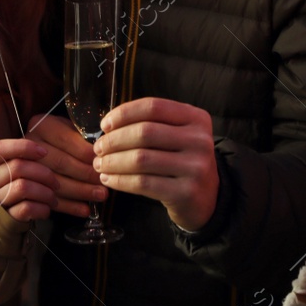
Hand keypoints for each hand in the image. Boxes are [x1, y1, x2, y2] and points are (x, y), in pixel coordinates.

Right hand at [0, 138, 61, 222]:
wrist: (0, 223)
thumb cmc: (11, 191)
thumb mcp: (10, 173)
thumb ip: (22, 160)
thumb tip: (43, 151)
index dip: (23, 147)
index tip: (44, 152)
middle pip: (17, 167)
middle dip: (43, 173)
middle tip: (56, 183)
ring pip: (23, 187)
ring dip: (45, 193)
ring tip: (53, 198)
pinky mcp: (4, 218)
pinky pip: (26, 208)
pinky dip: (42, 208)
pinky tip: (46, 209)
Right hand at [26, 114, 102, 217]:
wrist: (25, 161)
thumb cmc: (56, 144)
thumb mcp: (66, 130)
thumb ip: (80, 137)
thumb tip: (102, 151)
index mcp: (39, 126)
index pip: (65, 140)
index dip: (86, 152)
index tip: (103, 161)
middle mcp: (27, 145)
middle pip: (60, 163)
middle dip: (86, 174)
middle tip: (104, 182)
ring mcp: (17, 169)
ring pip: (53, 183)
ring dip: (79, 192)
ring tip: (99, 196)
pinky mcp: (14, 193)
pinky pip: (44, 201)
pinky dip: (66, 207)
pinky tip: (83, 209)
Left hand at [94, 97, 217, 230]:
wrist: (207, 198)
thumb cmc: (182, 161)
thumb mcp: (177, 136)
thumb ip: (152, 124)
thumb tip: (109, 125)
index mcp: (196, 118)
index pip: (153, 107)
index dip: (124, 113)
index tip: (105, 125)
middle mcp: (200, 140)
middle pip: (145, 132)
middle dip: (114, 140)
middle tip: (98, 149)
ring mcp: (195, 167)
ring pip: (141, 159)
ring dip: (113, 161)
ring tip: (100, 165)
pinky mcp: (186, 192)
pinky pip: (143, 183)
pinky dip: (120, 180)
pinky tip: (109, 179)